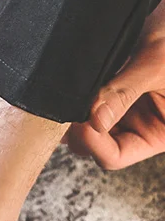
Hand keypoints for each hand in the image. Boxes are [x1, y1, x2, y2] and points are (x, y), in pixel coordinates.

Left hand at [64, 0, 164, 169]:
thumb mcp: (156, 64)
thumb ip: (124, 92)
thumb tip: (94, 120)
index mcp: (160, 134)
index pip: (114, 156)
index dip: (93, 142)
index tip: (80, 120)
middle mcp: (138, 127)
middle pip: (92, 145)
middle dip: (77, 128)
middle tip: (65, 106)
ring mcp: (122, 111)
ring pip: (82, 126)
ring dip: (73, 112)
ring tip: (69, 93)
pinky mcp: (107, 91)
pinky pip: (82, 102)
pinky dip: (74, 96)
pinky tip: (69, 83)